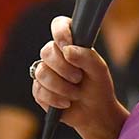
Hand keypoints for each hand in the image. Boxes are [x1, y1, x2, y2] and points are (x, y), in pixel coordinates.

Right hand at [31, 16, 127, 138]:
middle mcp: (55, 55)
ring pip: (41, 72)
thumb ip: (86, 56)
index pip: (59, 25)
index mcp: (71, 43)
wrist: (95, 112)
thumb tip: (67, 50)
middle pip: (47, 51)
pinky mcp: (39, 89)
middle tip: (78, 78)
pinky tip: (66, 103)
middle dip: (63, 68)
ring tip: (75, 94)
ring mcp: (45, 72)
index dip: (60, 33)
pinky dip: (55, 99)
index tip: (67, 46)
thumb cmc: (98, 87)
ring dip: (61, 86)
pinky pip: (39, 90)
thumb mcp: (99, 70)